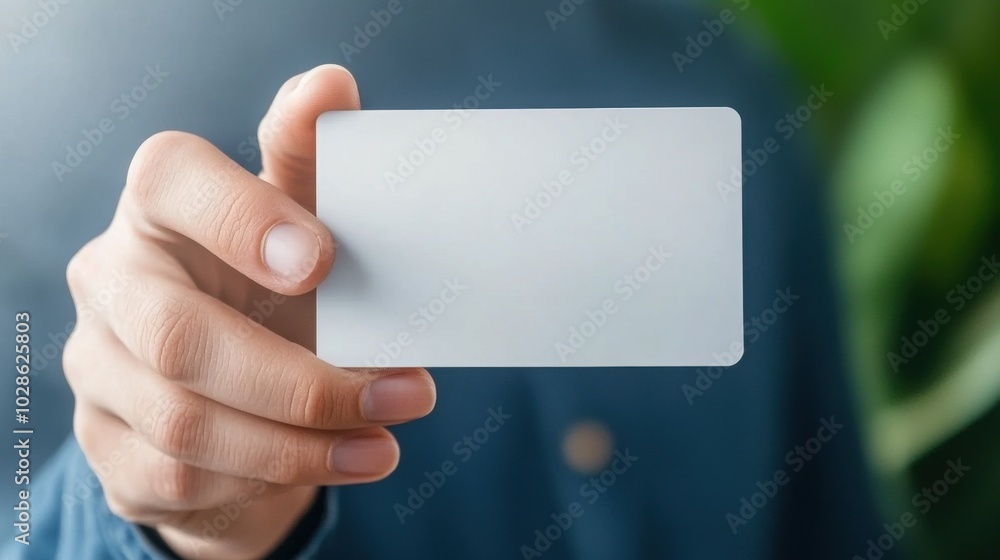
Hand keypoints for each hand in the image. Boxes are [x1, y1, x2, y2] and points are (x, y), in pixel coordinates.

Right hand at [63, 64, 436, 559]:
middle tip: (407, 394)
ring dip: (302, 445)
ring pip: (185, 424)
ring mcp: (97, 366)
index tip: (323, 259)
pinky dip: (262, 477)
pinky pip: (177, 477)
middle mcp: (113, 279)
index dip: (241, 215)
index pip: (169, 178)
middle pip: (181, 337)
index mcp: (160, 206)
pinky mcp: (105, 443)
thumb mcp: (302, 224)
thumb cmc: (275, 289)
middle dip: (304, 384)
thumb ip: (314, 163)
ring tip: (383, 446)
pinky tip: (318, 463)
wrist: (237, 392)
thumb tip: (330, 85)